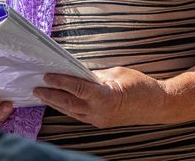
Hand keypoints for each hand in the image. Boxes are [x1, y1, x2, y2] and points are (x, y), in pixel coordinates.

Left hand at [34, 69, 168, 128]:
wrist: (158, 105)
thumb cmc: (140, 86)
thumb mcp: (116, 73)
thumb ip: (94, 75)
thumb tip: (76, 72)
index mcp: (105, 97)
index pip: (76, 88)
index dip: (59, 81)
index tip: (46, 75)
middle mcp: (100, 112)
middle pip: (69, 103)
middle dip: (50, 95)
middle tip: (35, 87)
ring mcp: (100, 120)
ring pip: (71, 111)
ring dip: (55, 103)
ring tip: (42, 94)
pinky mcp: (101, 122)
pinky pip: (79, 115)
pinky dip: (67, 107)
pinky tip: (58, 101)